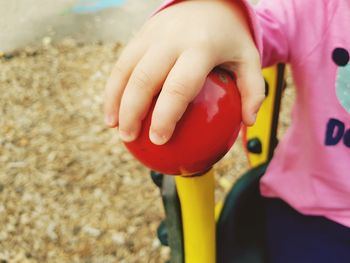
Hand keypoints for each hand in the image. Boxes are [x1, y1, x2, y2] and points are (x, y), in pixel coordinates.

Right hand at [104, 0, 263, 144]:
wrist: (208, 0)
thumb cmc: (229, 37)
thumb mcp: (249, 58)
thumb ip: (253, 89)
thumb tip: (248, 122)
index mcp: (200, 48)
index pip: (178, 86)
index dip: (165, 115)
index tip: (158, 140)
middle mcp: (172, 39)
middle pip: (145, 79)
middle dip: (132, 112)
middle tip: (130, 139)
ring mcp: (152, 34)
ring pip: (126, 70)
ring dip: (116, 100)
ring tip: (114, 128)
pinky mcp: (141, 34)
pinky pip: (122, 63)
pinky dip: (113, 87)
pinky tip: (112, 108)